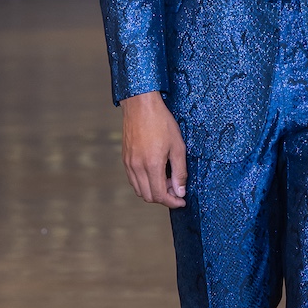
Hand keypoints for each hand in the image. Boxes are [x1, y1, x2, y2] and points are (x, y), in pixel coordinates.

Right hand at [120, 91, 187, 208]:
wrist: (141, 105)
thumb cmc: (161, 122)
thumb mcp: (178, 146)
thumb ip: (180, 172)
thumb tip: (180, 191)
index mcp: (152, 165)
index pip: (159, 195)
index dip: (172, 202)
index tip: (182, 201)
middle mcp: (137, 167)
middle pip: (148, 197)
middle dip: (164, 198)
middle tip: (176, 188)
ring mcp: (129, 163)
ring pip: (139, 190)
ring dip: (153, 191)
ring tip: (167, 180)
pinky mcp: (125, 159)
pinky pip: (133, 180)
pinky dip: (144, 183)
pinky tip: (155, 173)